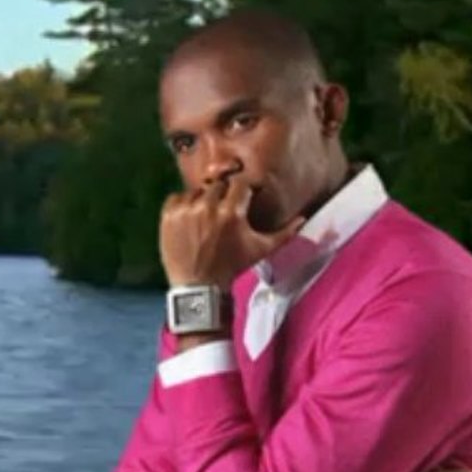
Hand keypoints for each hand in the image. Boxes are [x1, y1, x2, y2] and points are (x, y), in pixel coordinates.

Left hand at [159, 176, 305, 289]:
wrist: (199, 287)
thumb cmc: (233, 267)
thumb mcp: (261, 250)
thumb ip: (284, 233)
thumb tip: (303, 219)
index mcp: (232, 212)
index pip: (239, 183)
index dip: (241, 190)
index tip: (241, 198)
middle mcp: (207, 208)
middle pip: (217, 185)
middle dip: (222, 194)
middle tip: (222, 209)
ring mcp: (185, 211)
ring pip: (196, 190)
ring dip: (202, 199)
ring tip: (205, 216)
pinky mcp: (168, 217)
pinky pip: (176, 197)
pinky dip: (182, 204)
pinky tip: (189, 217)